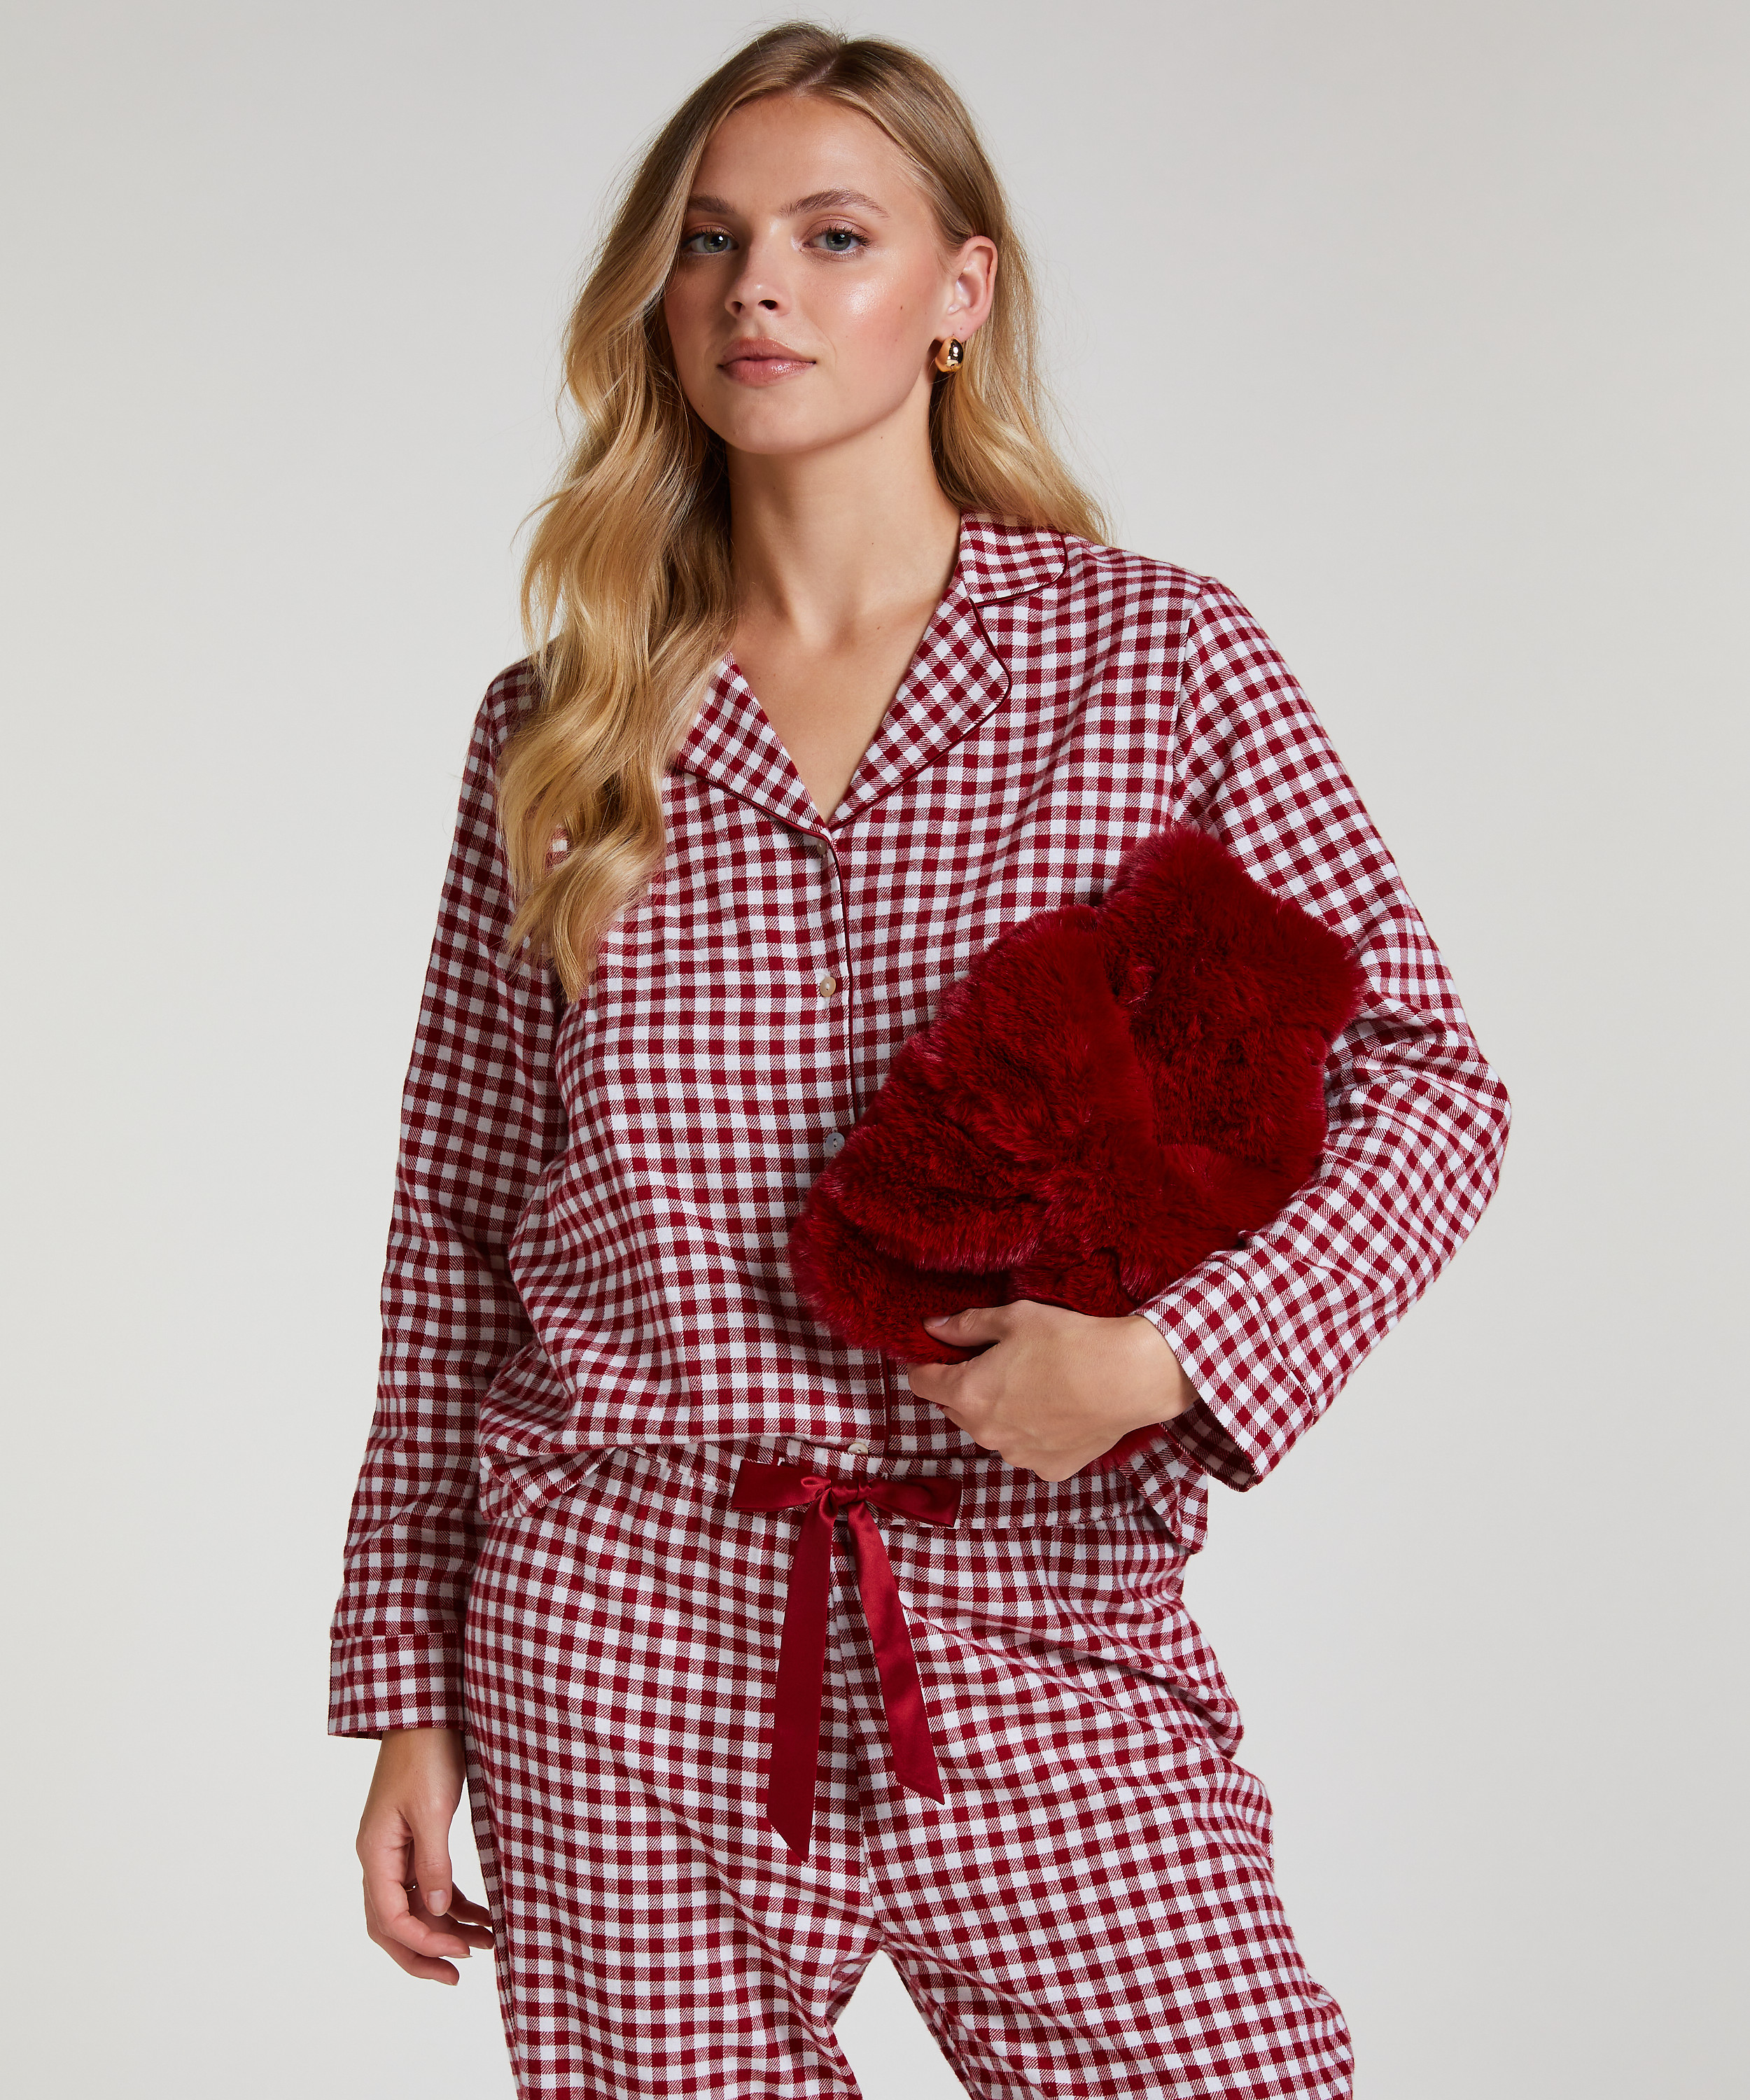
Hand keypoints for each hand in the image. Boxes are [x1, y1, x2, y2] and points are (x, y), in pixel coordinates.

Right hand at [356, 1727, 494, 1984]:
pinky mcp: (414, 1838)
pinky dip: (451, 1903)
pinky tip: (478, 1914)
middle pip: (392, 1924)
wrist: (426, 1712)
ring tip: (484, 1944)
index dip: (424, 1942)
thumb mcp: (433, 1810)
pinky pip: (428, 1883)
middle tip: (458, 1975)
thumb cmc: (426, 1754)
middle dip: (423, 1953)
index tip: (461, 1953)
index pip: (391, 1917)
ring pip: (413, 1906)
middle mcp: (379, 1856)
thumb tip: (439, 1913)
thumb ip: (434, 1863)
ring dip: (444, 1928)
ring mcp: (394, 1848)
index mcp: (376, 1852)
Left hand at [900, 1301, 1193, 1481]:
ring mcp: (1017, 1455)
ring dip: (1001, 1412)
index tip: (943, 1352)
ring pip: (992, 1430)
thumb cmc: (1069, 1342)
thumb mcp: (1013, 1318)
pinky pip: (1028, 1449)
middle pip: (957, 1407)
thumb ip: (965, 1326)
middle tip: (1002, 1363)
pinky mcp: (1048, 1467)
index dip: (928, 1364)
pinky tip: (1058, 1411)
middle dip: (969, 1387)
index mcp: (969, 1393)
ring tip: (1037, 1385)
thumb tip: (932, 1329)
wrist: (1128, 1377)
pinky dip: (1034, 1433)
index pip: (921, 1383)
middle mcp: (985, 1433)